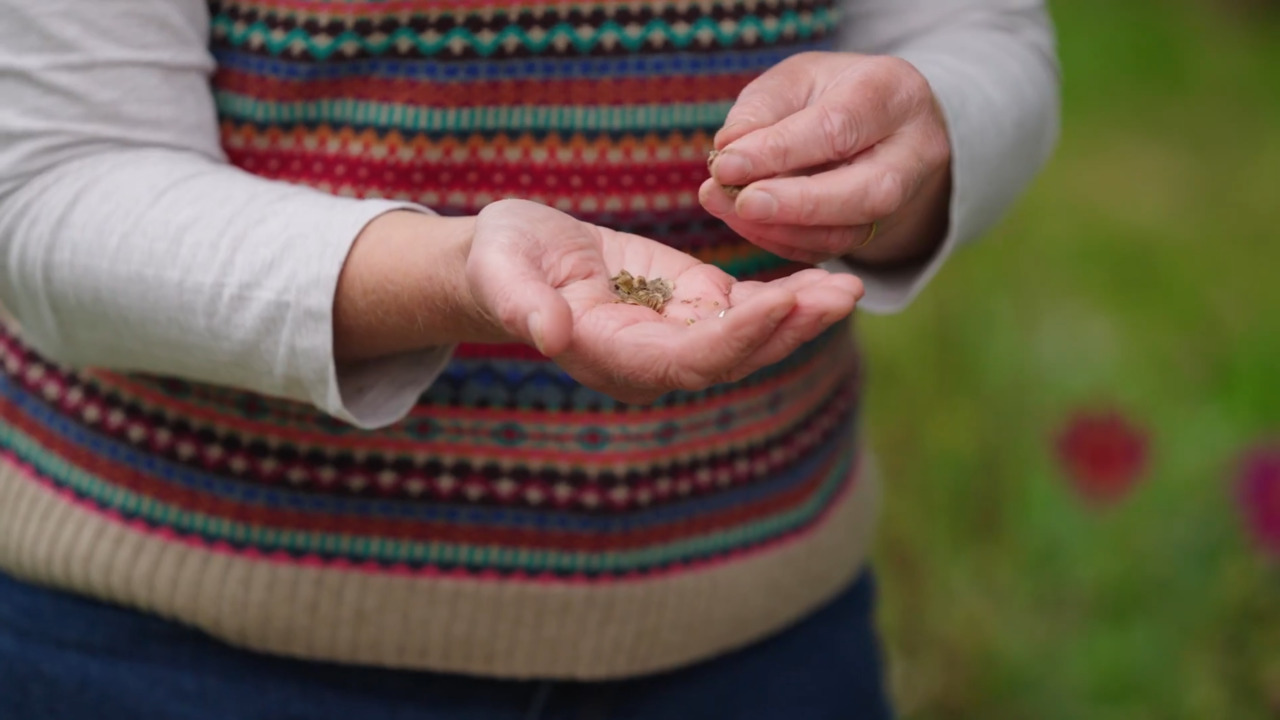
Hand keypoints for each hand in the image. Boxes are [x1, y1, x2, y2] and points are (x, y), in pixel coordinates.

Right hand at [466, 199, 862, 402]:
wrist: (511, 261)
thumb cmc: (499, 264)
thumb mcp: (501, 273)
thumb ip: (523, 307)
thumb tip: (550, 336)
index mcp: (612, 357)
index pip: (687, 360)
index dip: (737, 337)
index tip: (784, 303)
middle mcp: (653, 360)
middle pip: (734, 357)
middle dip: (789, 328)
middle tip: (843, 293)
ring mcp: (676, 336)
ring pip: (749, 338)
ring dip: (801, 315)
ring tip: (850, 285)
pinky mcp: (689, 306)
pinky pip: (745, 310)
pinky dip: (785, 296)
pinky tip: (824, 275)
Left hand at [700, 52, 951, 265]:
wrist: (877, 125)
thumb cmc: (831, 92)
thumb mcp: (797, 79)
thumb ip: (762, 109)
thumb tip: (728, 148)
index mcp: (894, 92)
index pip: (838, 128)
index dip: (779, 151)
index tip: (726, 164)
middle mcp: (915, 149)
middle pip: (865, 192)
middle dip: (795, 204)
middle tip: (741, 203)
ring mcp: (905, 197)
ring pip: (850, 231)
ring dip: (782, 228)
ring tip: (730, 210)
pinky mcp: (882, 230)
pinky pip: (832, 248)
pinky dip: (785, 241)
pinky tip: (748, 225)